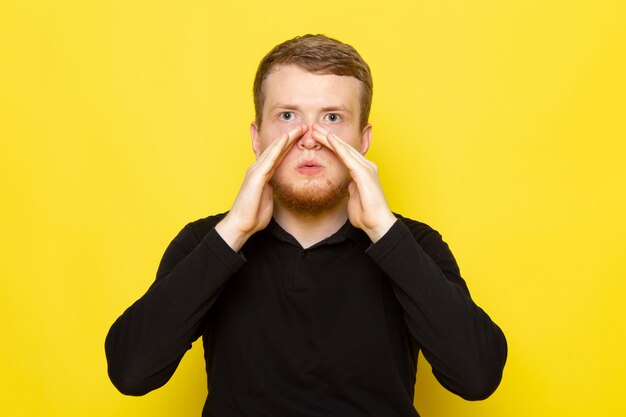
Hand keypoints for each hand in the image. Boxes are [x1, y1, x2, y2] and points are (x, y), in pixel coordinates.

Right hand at [215, 125, 306, 250]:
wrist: (241, 225)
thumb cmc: (253, 215)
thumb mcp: (267, 198)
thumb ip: (272, 189)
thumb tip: (278, 186)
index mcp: (262, 174)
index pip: (278, 156)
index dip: (290, 145)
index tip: (302, 137)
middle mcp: (258, 169)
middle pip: (276, 149)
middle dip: (290, 137)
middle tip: (304, 126)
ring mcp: (255, 171)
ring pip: (273, 150)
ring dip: (286, 138)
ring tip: (299, 128)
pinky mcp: (256, 177)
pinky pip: (269, 159)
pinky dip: (278, 148)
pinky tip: (286, 140)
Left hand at [311, 124, 395, 242]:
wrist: (378, 224)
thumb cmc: (367, 215)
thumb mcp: (354, 198)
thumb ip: (351, 189)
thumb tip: (348, 185)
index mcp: (363, 172)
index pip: (344, 155)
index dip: (331, 145)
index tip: (318, 138)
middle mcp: (367, 166)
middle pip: (344, 148)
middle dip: (328, 137)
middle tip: (314, 127)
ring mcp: (367, 168)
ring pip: (345, 149)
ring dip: (330, 138)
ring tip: (316, 130)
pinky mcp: (364, 173)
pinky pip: (348, 157)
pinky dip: (338, 147)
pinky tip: (329, 139)